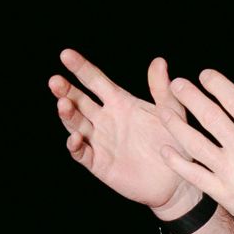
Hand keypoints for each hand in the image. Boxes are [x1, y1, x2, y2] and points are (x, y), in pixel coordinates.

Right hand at [50, 49, 201, 218]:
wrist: (177, 179)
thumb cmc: (175, 142)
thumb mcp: (170, 112)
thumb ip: (161, 88)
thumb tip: (159, 61)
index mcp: (120, 102)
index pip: (95, 81)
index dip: (80, 68)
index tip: (66, 55)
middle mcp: (106, 119)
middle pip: (79, 101)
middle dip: (65, 90)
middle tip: (55, 81)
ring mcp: (100, 141)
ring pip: (76, 124)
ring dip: (68, 114)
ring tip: (63, 104)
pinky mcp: (99, 163)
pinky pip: (82, 153)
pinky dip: (75, 145)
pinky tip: (76, 137)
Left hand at [165, 71, 233, 233]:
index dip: (216, 83)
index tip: (205, 75)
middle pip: (209, 116)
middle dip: (189, 96)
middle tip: (177, 84)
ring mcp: (232, 175)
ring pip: (195, 143)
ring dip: (176, 124)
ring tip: (164, 110)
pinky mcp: (224, 195)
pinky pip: (194, 175)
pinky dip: (177, 162)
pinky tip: (166, 150)